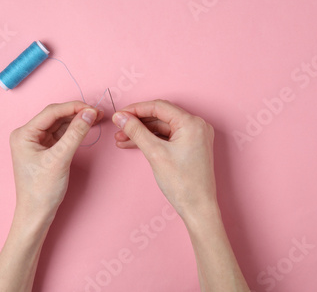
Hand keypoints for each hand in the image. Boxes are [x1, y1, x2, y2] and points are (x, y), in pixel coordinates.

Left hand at [9, 101, 102, 220]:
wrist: (37, 214)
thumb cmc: (42, 190)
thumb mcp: (60, 159)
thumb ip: (75, 134)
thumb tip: (89, 113)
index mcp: (23, 134)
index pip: (51, 112)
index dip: (73, 107)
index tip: (92, 109)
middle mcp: (27, 135)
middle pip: (55, 116)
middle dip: (76, 113)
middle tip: (97, 113)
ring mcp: (35, 142)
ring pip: (59, 124)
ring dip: (77, 120)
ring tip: (96, 118)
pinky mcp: (44, 149)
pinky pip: (60, 134)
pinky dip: (73, 130)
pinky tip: (85, 127)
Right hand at [112, 99, 216, 220]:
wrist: (198, 208)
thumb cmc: (183, 184)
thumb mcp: (155, 153)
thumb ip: (136, 131)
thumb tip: (121, 117)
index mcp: (192, 123)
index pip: (159, 107)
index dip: (136, 109)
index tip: (119, 115)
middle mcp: (196, 126)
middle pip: (160, 116)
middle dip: (137, 122)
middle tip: (118, 127)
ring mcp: (194, 136)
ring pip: (162, 127)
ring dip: (142, 132)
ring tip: (121, 138)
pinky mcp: (190, 146)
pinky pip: (167, 137)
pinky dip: (151, 140)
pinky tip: (134, 144)